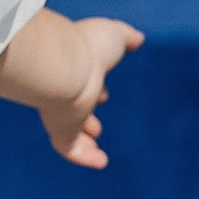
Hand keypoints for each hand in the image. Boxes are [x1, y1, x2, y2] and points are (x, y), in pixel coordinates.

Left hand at [40, 17, 141, 169]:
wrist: (66, 64)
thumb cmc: (88, 46)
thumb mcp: (115, 36)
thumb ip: (126, 37)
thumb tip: (138, 38)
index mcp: (76, 67)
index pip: (84, 82)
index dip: (95, 90)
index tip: (105, 96)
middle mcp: (65, 90)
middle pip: (75, 109)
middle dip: (86, 119)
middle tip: (96, 127)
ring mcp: (60, 112)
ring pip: (70, 132)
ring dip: (85, 142)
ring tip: (97, 152)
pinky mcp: (61, 131)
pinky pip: (72, 150)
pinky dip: (85, 158)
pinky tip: (101, 163)